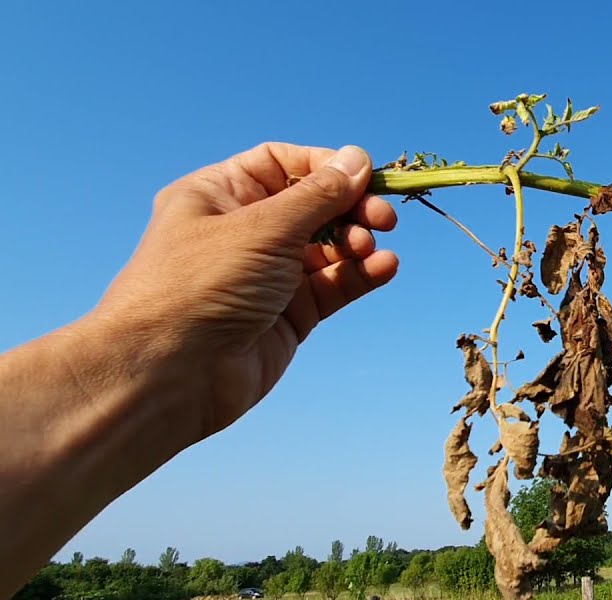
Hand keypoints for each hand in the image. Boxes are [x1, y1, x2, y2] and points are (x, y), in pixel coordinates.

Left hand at [95, 143, 399, 437]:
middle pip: (313, 206)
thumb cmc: (203, 284)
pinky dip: (359, 275)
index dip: (326, 168)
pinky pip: (332, 286)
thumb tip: (358, 158)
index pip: (282, 164)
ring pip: (327, 248)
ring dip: (357, 243)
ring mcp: (267, 276)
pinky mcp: (288, 316)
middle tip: (384, 219)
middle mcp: (244, 232)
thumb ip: (318, 194)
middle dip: (351, 208)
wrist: (170, 372)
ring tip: (369, 250)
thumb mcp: (264, 226)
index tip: (366, 177)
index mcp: (221, 196)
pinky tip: (384, 268)